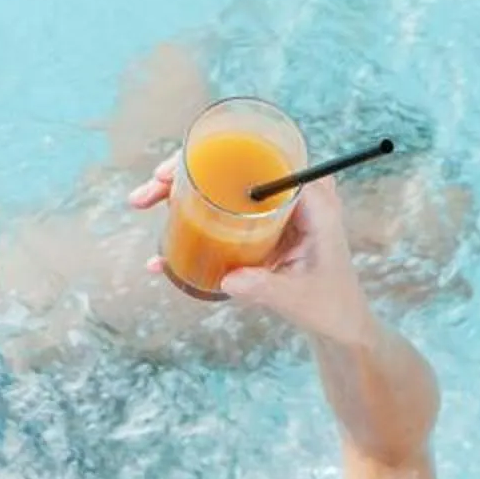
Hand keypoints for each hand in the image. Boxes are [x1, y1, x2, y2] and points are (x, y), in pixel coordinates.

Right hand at [131, 161, 374, 345]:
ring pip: (221, 187)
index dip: (225, 153)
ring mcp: (271, 213)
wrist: (338, 325)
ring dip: (180, 191)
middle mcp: (291, 198)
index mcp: (312, 203)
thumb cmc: (330, 307)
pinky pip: (219, 215)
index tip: (189, 164)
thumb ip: (266, 287)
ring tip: (141, 202)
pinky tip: (159, 252)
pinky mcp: (256, 230)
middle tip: (153, 184)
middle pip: (236, 166)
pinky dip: (189, 222)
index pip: (269, 158)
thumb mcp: (298, 298)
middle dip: (189, 169)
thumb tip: (226, 279)